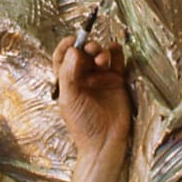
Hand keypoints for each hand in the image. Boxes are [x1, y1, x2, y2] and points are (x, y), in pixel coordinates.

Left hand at [53, 33, 131, 157]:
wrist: (104, 141)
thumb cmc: (83, 124)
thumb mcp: (69, 99)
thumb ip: (69, 74)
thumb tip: (74, 50)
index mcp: (66, 80)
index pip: (63, 56)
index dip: (67, 46)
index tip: (73, 41)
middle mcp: (83, 76)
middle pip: (84, 52)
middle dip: (87, 47)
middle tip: (91, 51)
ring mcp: (101, 77)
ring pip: (100, 54)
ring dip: (101, 51)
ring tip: (101, 60)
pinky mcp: (117, 80)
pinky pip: (117, 61)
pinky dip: (116, 53)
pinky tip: (114, 52)